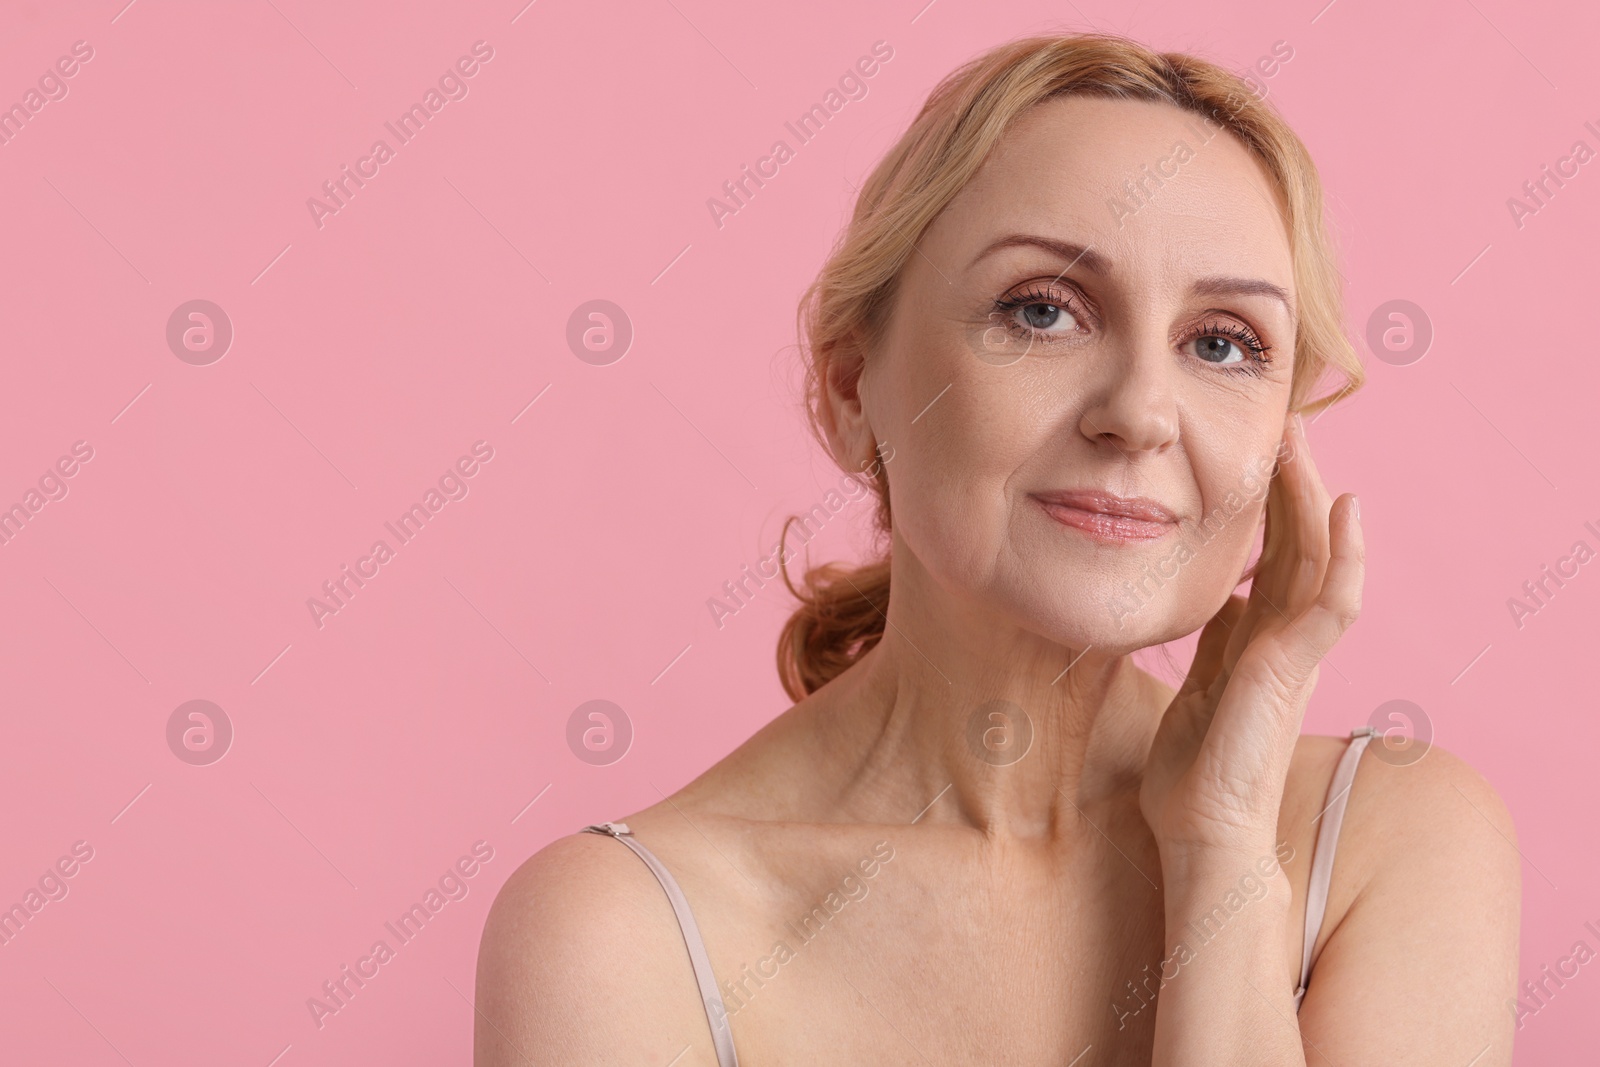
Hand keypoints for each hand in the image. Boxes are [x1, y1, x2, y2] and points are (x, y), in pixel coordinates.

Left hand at [1139, 411, 1363, 863]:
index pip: (1273, 556)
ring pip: (1318, 560)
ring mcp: (1294, 653)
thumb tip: (1225, 597)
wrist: (1200, 832)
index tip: (1257, 453)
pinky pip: (1333, 602)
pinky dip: (1345, 555)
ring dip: (1313, 498)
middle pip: (1298, 545)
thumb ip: (1216, 641)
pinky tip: (1347, 508)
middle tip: (1285, 424)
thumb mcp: (1200, 684)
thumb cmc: (1196, 771)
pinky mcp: (1293, 669)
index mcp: (1259, 640)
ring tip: (1304, 443)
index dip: (1269, 505)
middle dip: (1291, 485)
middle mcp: (1284, 640)